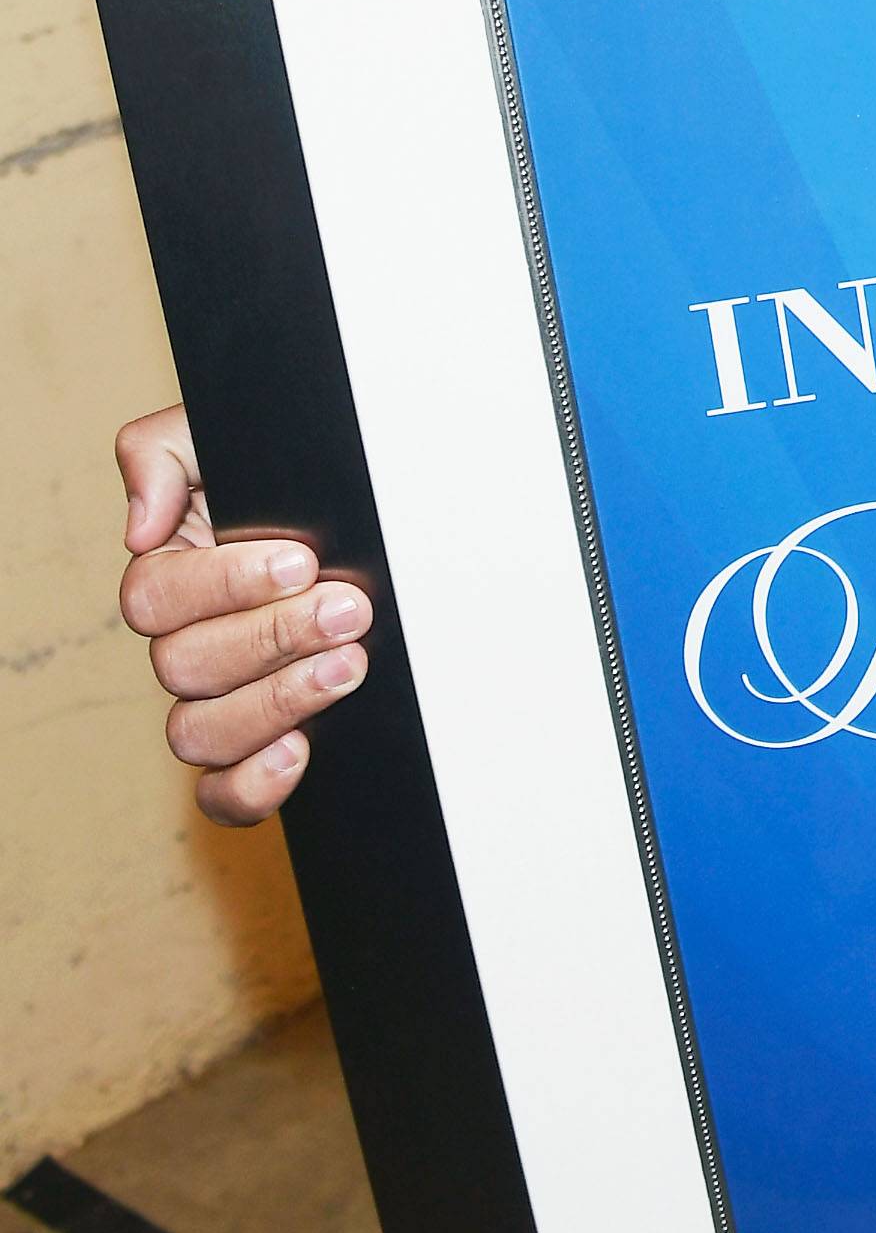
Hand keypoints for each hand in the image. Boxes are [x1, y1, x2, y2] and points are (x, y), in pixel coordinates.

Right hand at [115, 406, 371, 826]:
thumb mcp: (222, 438)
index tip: (302, 562)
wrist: (376, 519)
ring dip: (276, 701)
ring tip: (348, 664)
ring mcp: (217, 700)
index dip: (225, 584)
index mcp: (171, 571)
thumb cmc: (291, 473)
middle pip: (184, 665)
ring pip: (199, 732)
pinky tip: (302, 750)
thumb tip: (140, 528)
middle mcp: (185, 641)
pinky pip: (222, 794)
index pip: (157, 595)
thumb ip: (163, 454)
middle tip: (348, 609)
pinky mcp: (256, 749)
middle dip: (273, 637)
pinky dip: (253, 785)